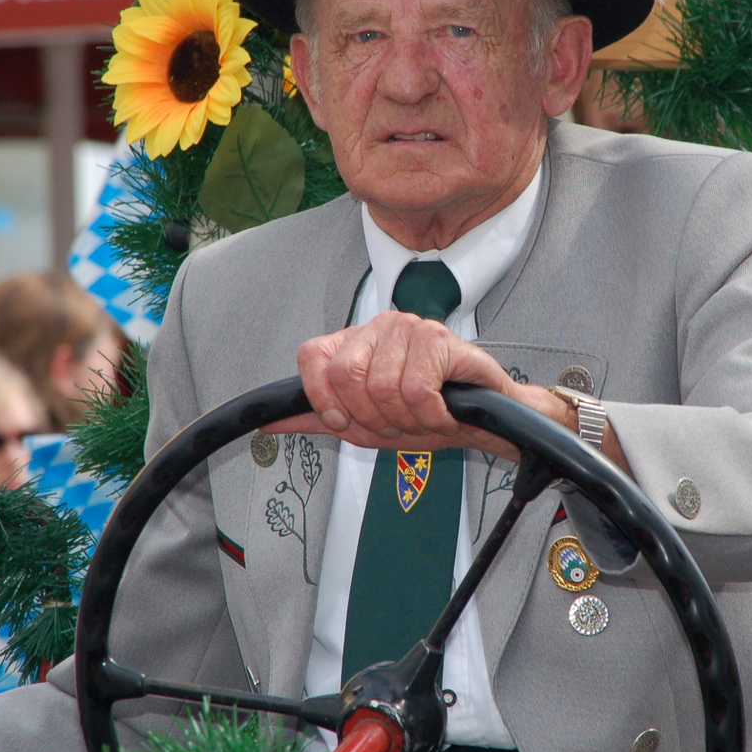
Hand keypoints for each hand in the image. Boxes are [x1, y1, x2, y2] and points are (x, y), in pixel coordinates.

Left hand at [268, 312, 563, 457]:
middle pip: (346, 375)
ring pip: (383, 388)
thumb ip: (316, 418)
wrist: (482, 422)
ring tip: (422, 417)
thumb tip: (268, 420)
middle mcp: (379, 327)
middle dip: (371, 417)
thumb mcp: (363, 424)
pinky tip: (442, 412)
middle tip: (397, 423)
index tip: (343, 421)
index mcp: (355, 342)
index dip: (322, 397)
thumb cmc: (425, 416)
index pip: (311, 355)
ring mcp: (410, 328)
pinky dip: (429, 416)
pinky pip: (415, 390)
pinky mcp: (440, 339)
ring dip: (406, 420)